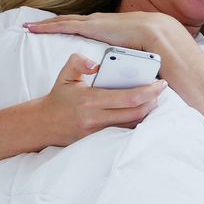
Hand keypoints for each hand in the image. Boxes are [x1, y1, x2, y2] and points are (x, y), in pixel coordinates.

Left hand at [24, 12, 180, 51]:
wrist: (154, 34)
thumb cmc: (148, 44)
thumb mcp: (132, 52)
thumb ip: (126, 62)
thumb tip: (128, 75)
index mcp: (107, 27)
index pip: (84, 26)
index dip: (70, 26)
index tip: (58, 29)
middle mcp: (97, 22)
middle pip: (69, 21)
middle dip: (52, 23)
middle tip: (33, 25)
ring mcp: (93, 22)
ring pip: (63, 21)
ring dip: (46, 23)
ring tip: (29, 25)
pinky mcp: (90, 26)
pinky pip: (63, 24)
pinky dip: (48, 26)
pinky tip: (34, 27)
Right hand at [38, 53, 166, 145]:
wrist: (43, 124)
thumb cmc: (59, 96)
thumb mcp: (65, 74)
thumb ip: (79, 61)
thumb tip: (96, 64)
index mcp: (91, 100)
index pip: (129, 98)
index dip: (149, 91)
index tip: (160, 84)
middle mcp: (96, 119)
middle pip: (136, 113)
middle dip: (153, 102)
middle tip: (161, 91)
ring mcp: (98, 133)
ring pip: (132, 125)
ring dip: (147, 113)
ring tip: (154, 99)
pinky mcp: (98, 141)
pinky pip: (124, 133)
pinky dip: (136, 122)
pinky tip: (143, 112)